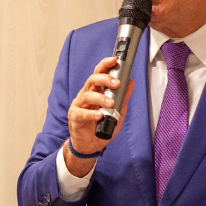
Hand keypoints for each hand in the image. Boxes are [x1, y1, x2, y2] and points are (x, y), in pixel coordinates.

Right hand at [63, 57, 134, 176]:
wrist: (91, 145)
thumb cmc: (102, 126)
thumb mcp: (118, 111)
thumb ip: (123, 97)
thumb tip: (131, 82)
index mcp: (95, 91)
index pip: (99, 73)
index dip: (105, 65)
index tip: (115, 60)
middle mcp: (86, 95)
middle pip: (92, 80)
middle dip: (104, 79)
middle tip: (116, 83)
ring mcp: (79, 106)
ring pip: (87, 95)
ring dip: (100, 98)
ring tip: (110, 104)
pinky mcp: (75, 118)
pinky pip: (82, 113)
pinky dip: (91, 114)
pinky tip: (99, 116)